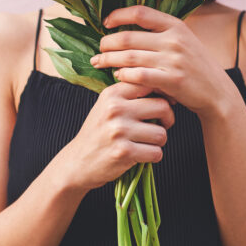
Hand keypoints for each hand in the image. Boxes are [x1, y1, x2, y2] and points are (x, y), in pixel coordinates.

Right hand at [60, 80, 175, 192]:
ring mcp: (119, 131)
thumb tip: (164, 87)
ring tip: (145, 143)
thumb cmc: (98, 133)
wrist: (78, 161)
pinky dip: (153, 156)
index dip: (162, 95)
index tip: (161, 106)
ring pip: (161, 134)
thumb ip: (130, 94)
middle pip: (162, 107)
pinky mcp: (124, 152)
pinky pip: (156, 153)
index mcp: (112, 94)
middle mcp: (115, 109)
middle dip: (167, 119)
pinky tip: (141, 155)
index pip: (149, 84)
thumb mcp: (107, 105)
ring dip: (158, 142)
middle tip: (160, 126)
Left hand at [89, 5, 237, 117]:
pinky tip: (118, 76)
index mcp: (176, 25)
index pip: (141, 12)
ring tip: (99, 62)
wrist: (217, 92)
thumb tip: (127, 27)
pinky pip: (139, 76)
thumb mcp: (184, 41)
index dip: (119, 15)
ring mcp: (174, 60)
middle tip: (99, 49)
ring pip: (130, 57)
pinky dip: (124, 75)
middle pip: (129, 37)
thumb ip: (160, 33)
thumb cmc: (195, 66)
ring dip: (110, 60)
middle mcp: (175, 40)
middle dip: (108, 43)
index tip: (106, 22)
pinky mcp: (172, 81)